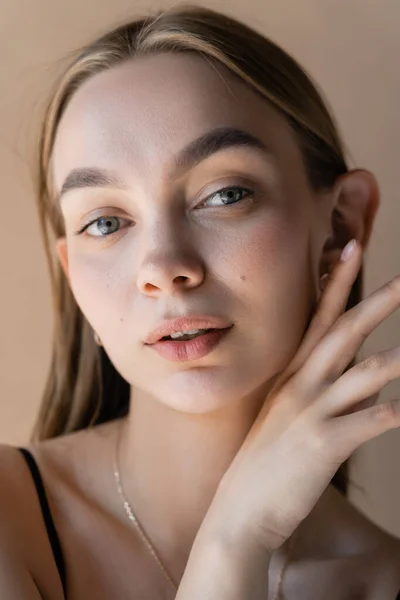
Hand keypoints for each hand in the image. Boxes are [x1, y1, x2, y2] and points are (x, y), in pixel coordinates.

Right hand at [206, 239, 399, 552]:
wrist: (240, 510)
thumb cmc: (265, 462)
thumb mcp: (285, 416)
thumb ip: (322, 391)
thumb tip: (369, 381)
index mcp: (292, 375)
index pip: (317, 318)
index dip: (335, 282)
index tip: (349, 248)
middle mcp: (302, 385)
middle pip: (344, 332)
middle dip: (378, 303)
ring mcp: (312, 412)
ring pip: (366, 372)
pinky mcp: (325, 444)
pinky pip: (374, 421)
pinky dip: (398, 412)